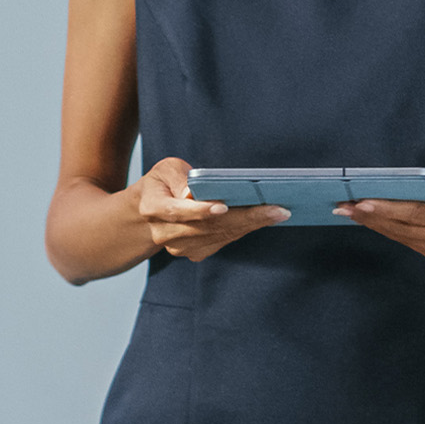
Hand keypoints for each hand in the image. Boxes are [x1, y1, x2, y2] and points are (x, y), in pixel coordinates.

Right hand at [131, 157, 286, 261]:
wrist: (147, 214)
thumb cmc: (161, 185)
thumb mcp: (164, 169)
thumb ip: (180, 177)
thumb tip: (197, 192)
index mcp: (154, 208)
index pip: (179, 211)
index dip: (201, 210)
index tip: (224, 206)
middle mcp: (165, 233)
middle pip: (208, 227)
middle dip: (245, 218)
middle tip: (276, 209)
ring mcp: (180, 248)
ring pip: (220, 236)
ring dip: (251, 225)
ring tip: (277, 213)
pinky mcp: (194, 253)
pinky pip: (223, 241)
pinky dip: (244, 230)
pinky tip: (264, 219)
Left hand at [343, 162, 424, 262]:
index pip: (417, 214)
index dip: (387, 208)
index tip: (361, 202)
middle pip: (403, 227)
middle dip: (370, 216)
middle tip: (342, 205)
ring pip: (400, 235)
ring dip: (372, 223)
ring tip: (346, 210)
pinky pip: (404, 238)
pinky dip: (384, 226)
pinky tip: (366, 216)